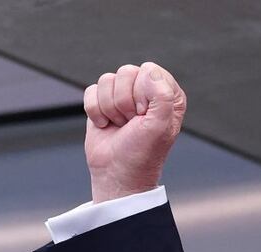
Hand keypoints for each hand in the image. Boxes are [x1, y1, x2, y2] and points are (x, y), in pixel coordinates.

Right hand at [83, 62, 186, 202]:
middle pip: (126, 72)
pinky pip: (92, 90)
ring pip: (107, 80)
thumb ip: (162, 96)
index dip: (143, 94)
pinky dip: (95, 111)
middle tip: (132, 123)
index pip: (150, 71)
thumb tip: (149, 70)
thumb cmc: (142, 153)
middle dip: (124, 102)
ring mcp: (124, 95)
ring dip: (110, 108)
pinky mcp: (103, 101)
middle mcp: (147, 91)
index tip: (144, 116)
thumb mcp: (160, 126)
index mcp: (168, 94)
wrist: (117, 173)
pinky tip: (106, 125)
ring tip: (121, 125)